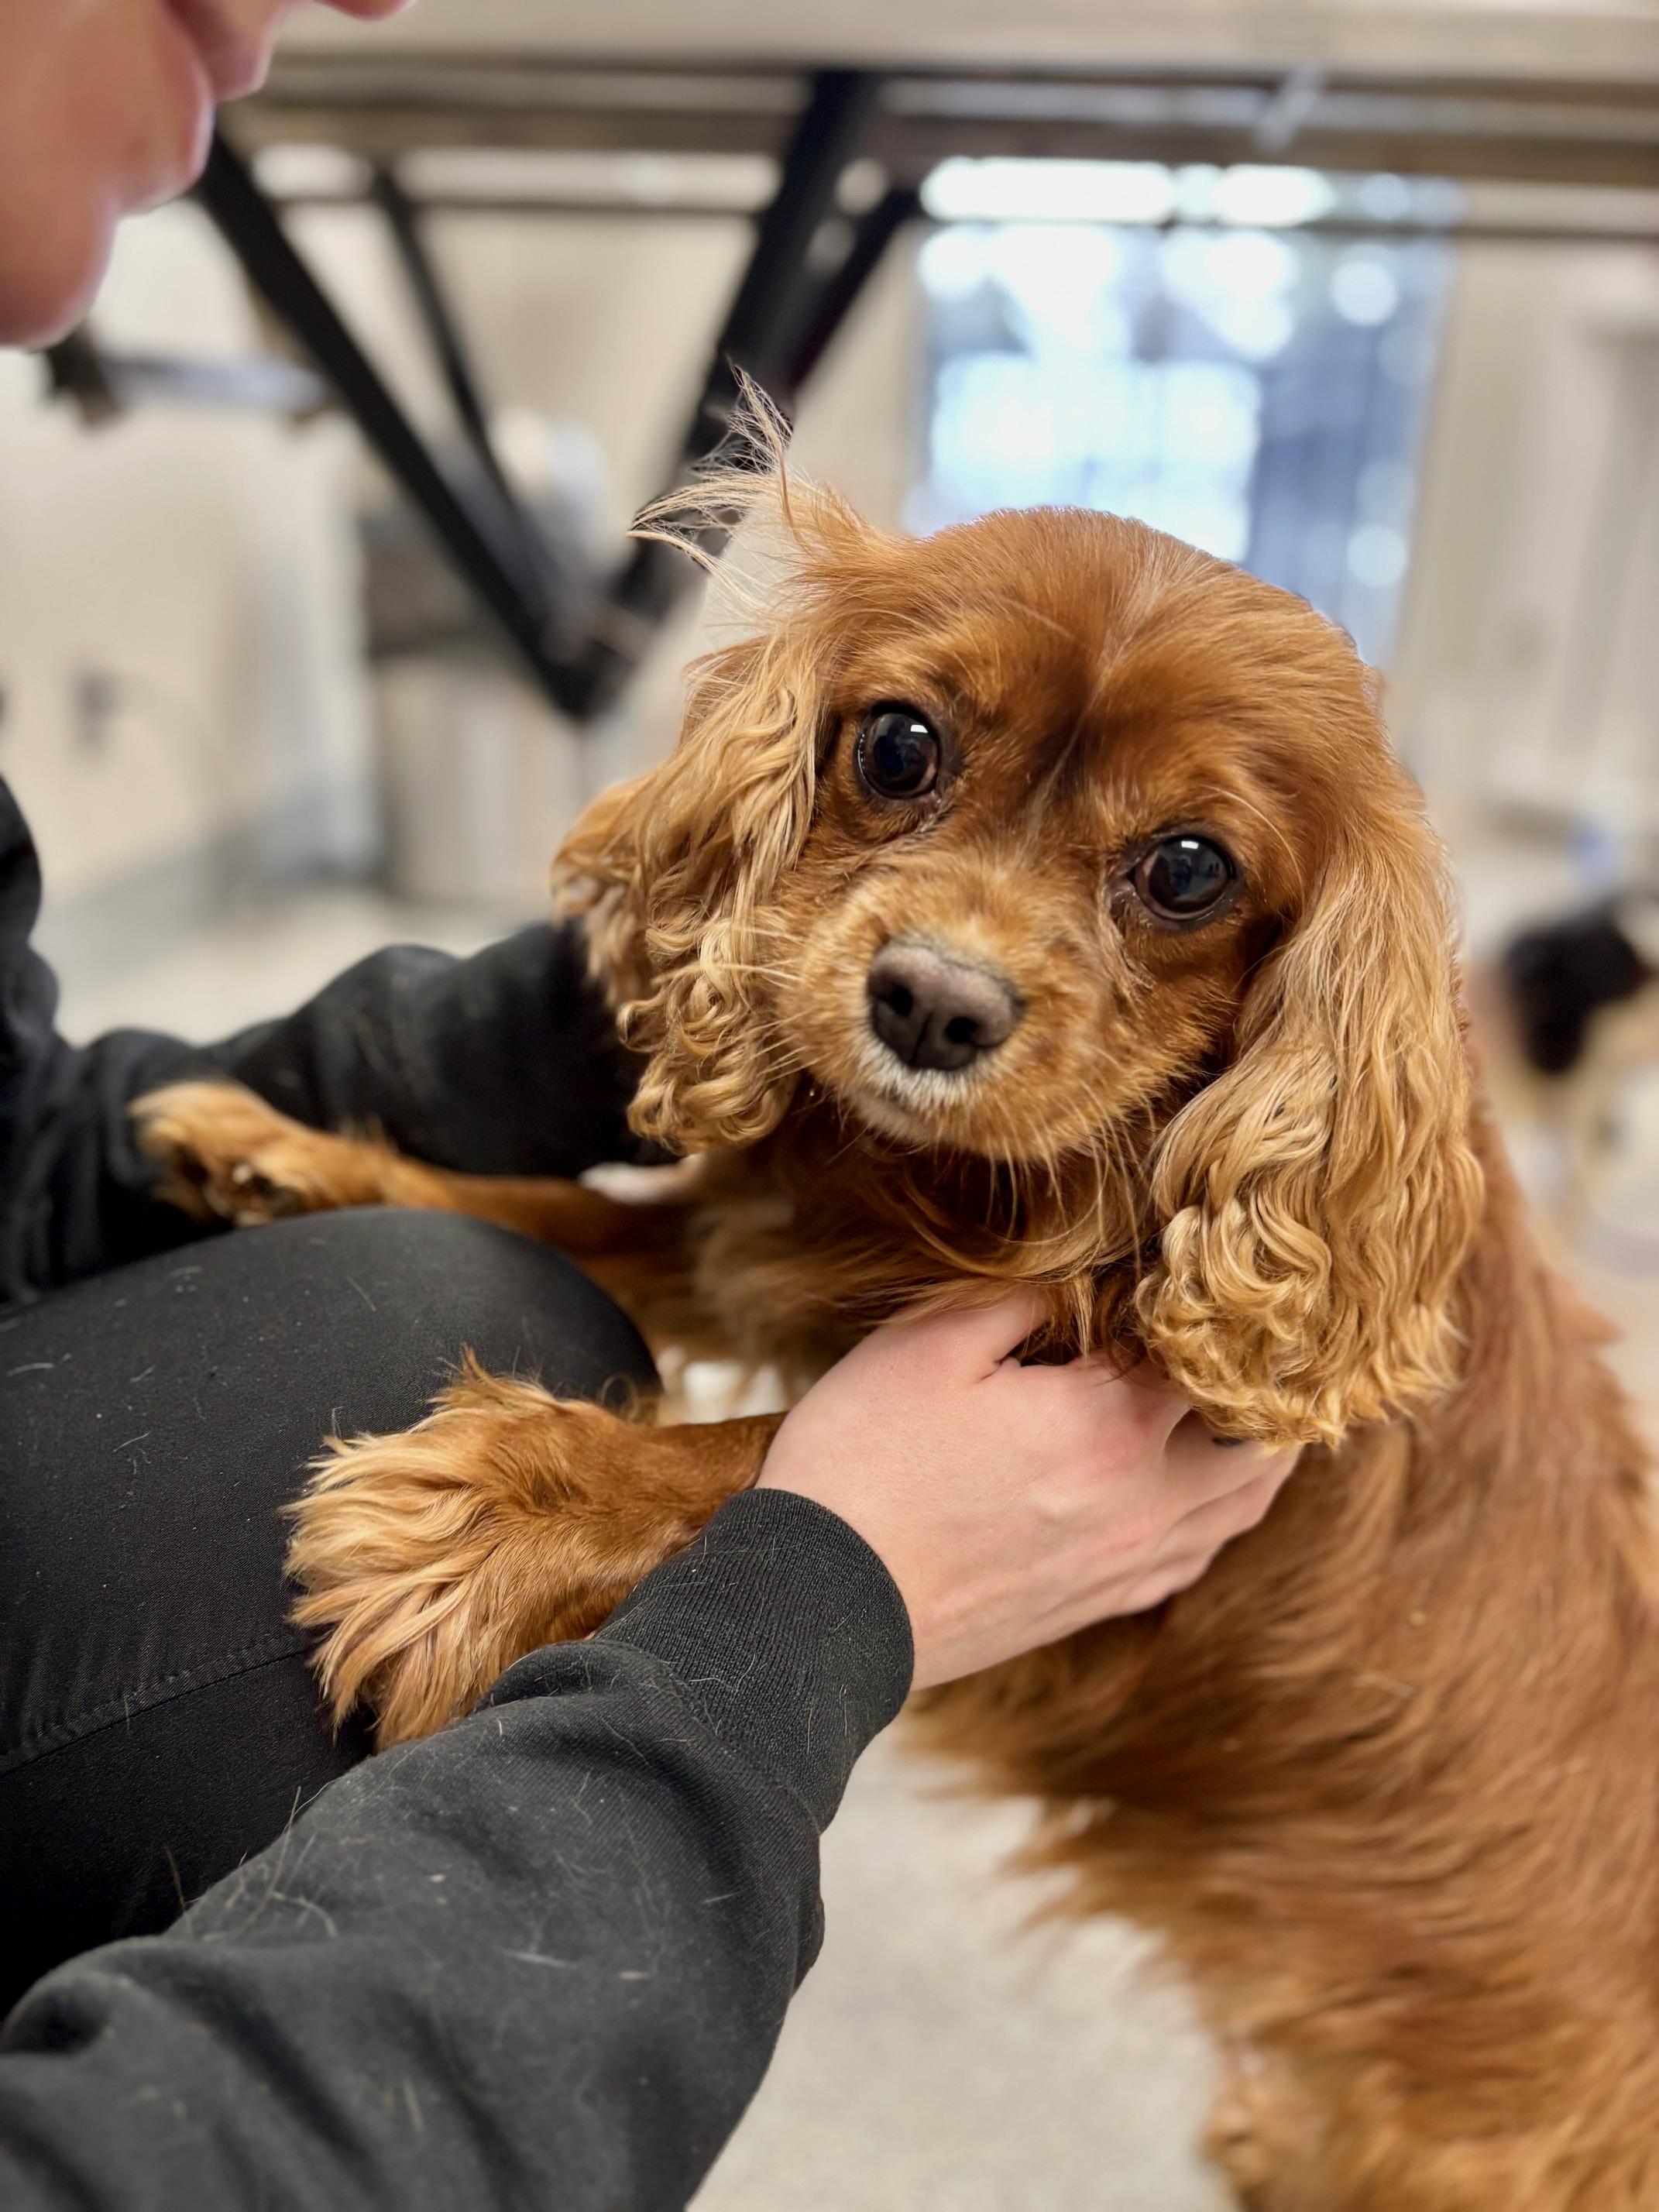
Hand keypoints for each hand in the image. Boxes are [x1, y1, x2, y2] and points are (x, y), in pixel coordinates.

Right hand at [757, 1291, 1299, 1689]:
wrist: (819, 1605)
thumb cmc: (863, 1463)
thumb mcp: (926, 1345)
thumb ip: (1020, 1300)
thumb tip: (1084, 1276)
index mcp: (1109, 1425)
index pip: (1211, 1355)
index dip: (1213, 1308)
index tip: (1200, 1269)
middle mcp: (1143, 1501)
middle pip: (1260, 1438)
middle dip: (1261, 1380)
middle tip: (1249, 1333)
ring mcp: (1128, 1563)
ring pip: (1244, 1504)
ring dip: (1257, 1448)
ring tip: (1247, 1399)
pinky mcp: (1102, 1603)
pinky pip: (1199, 1555)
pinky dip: (1221, 1510)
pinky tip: (1199, 1483)